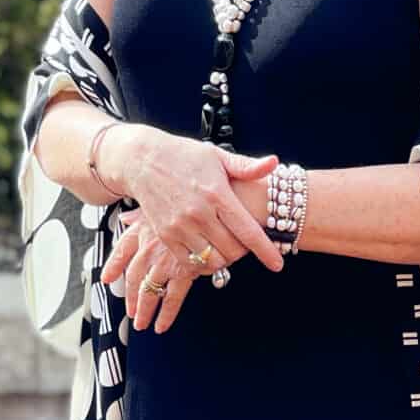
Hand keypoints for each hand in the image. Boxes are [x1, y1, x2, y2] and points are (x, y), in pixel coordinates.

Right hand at [100, 138, 281, 333]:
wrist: (142, 159)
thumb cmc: (183, 155)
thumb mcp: (217, 155)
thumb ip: (246, 166)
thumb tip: (273, 163)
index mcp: (217, 194)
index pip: (248, 231)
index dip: (265, 251)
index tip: (276, 264)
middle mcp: (199, 213)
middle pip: (232, 251)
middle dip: (244, 253)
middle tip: (244, 244)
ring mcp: (180, 226)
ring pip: (212, 261)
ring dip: (224, 259)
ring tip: (226, 247)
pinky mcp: (165, 235)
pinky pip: (190, 263)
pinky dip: (203, 263)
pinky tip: (207, 251)